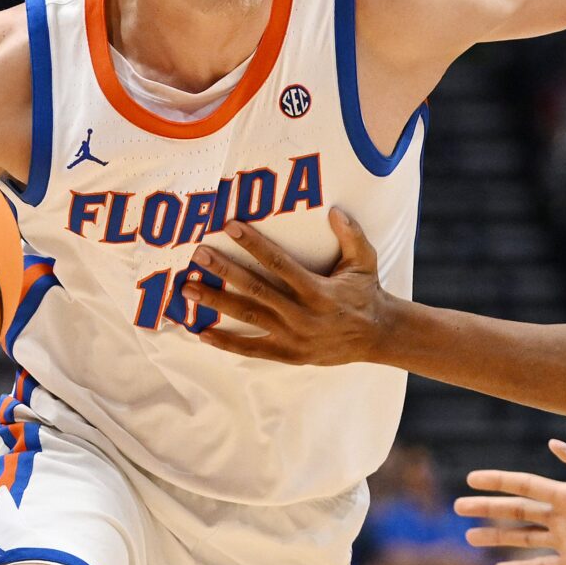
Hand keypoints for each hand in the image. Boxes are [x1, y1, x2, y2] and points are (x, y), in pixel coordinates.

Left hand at [188, 207, 393, 365]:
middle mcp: (301, 315)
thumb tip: (334, 211)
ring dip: (216, 302)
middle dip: (224, 271)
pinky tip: (202, 334)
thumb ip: (351, 234)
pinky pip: (251, 349)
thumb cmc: (366, 293)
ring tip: (188, 289)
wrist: (376, 336)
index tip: (230, 227)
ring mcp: (292, 337)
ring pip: (247, 317)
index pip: (278, 263)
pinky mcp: (288, 354)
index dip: (253, 244)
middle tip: (198, 255)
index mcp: (318, 290)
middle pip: (255, 289)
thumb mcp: (364, 261)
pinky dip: (226, 343)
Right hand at [456, 439, 565, 564]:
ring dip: (497, 537)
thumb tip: (553, 443)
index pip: (525, 485)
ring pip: (523, 537)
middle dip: (487, 508)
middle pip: (516, 510)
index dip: (498, 481)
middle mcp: (564, 516)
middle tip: (458, 507)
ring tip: (470, 536)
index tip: (471, 478)